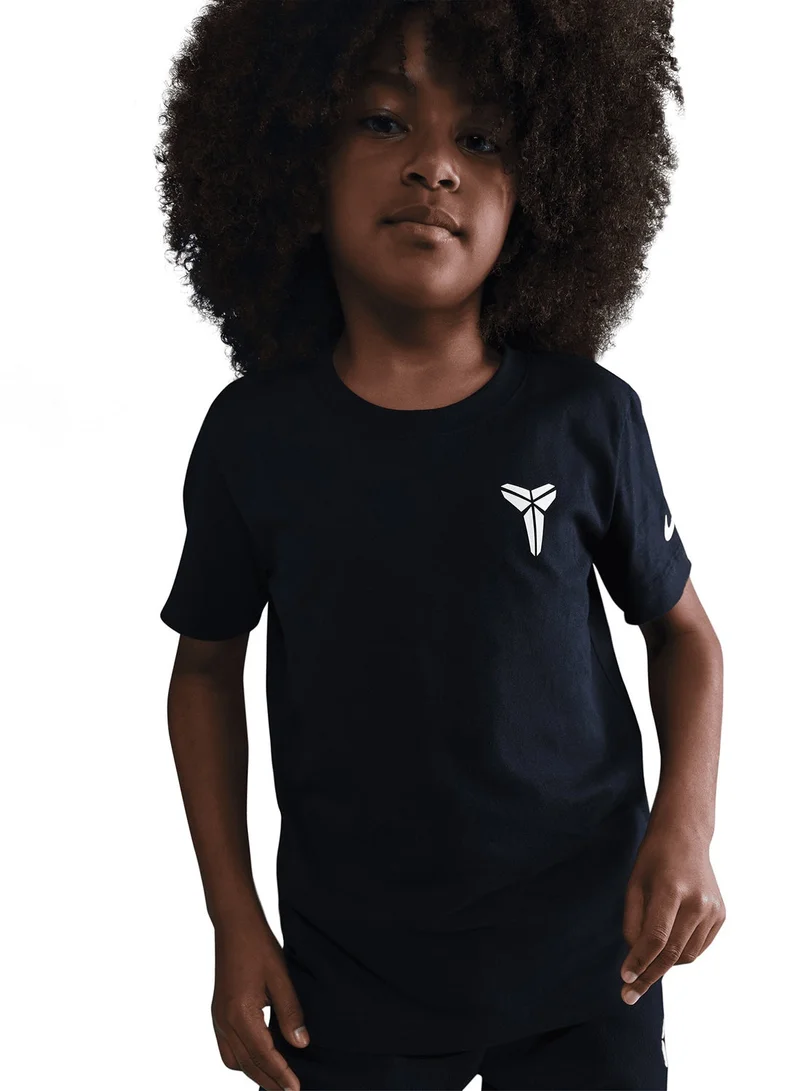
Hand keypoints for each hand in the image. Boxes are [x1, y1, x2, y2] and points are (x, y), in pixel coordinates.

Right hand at [211, 916, 310, 1088]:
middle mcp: (225, 1021)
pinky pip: (227, 1048)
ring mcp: (218, 1018)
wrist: (234, 925)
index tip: (296, 1089)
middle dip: (269, 1080)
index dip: (281, 1075)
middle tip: (290, 1090)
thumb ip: (291, 1012)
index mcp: (241, 1014)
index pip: (263, 1056)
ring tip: (277, 1078)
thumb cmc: (258, 946)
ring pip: (233, 1061)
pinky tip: (258, 1057)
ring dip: (254, 1073)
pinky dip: (242, 1060)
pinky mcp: (218, 1013)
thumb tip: (301, 1044)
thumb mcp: (281, 978)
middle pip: (247, 1065)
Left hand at [619, 825, 725, 1004]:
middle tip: (629, 995)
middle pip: (672, 952)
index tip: (624, 980)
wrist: (685, 837)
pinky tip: (667, 946)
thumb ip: (633, 923)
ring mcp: (713, 909)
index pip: (655, 937)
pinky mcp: (721, 915)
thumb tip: (636, 959)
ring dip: (664, 964)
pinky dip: (681, 953)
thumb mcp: (634, 885)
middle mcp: (697, 902)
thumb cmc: (653, 860)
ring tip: (646, 960)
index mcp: (670, 889)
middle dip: (649, 976)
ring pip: (687, 955)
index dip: (639, 962)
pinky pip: (699, 947)